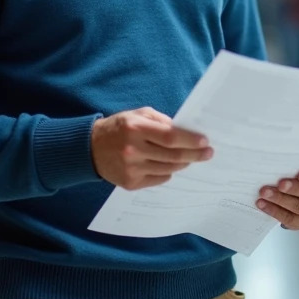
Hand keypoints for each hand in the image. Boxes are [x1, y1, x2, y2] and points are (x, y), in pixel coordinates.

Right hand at [91, 108, 212, 189]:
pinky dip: (168, 172)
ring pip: (168, 169)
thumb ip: (161, 121)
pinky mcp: (130, 183)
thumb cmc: (119, 128)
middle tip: (208, 153)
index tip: (205, 141)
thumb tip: (186, 132)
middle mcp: (133, 150)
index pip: (170, 137)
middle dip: (195, 154)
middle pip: (173, 156)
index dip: (190, 140)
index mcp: (135, 128)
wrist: (90, 149)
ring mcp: (131, 169)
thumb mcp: (138, 115)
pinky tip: (170, 165)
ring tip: (190, 158)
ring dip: (183, 163)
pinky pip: (159, 179)